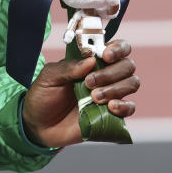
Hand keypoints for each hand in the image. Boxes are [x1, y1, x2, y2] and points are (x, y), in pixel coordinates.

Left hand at [21, 39, 139, 147]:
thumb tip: (91, 60)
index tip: (105, 55)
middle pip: (127, 65)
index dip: (117, 48)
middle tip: (89, 82)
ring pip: (131, 83)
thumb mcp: (50, 77)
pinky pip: (129, 108)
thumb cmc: (44, 95)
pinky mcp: (112, 115)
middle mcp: (105, 75)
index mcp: (92, 61)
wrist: (39, 125)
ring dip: (116, 88)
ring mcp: (110, 94)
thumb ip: (68, 67)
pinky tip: (110, 107)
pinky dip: (124, 106)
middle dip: (111, 72)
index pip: (116, 47)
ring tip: (94, 97)